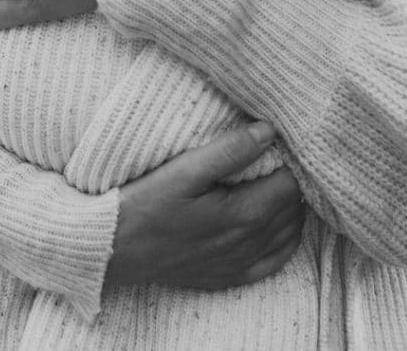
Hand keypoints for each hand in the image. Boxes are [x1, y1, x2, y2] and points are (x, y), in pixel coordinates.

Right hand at [105, 122, 304, 289]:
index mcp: (243, 214)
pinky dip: (283, 242)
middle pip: (292, 209)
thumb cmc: (144, 204)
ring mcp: (240, 263)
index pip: (290, 185)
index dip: (287, 163)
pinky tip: (274, 226)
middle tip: (273, 162)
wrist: (114, 249)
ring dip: (288, 210)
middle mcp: (249, 243)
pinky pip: (274, 262)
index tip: (273, 147)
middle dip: (289, 183)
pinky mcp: (228, 276)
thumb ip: (229, 151)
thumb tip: (268, 131)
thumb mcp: (184, 170)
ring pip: (288, 234)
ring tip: (272, 186)